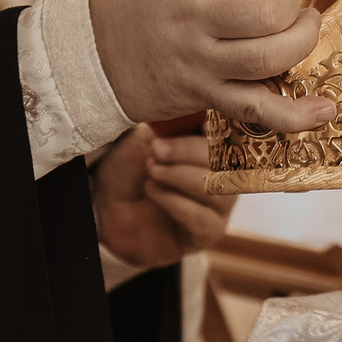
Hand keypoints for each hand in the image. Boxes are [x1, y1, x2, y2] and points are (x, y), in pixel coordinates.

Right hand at [89, 0, 338, 133]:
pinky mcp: (204, 97)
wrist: (86, 57)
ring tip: (302, 30)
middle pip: (266, 11)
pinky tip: (325, 110)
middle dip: (293, 4)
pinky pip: (257, 109)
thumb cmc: (132, 2)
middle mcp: (191, 20)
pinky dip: (297, 115)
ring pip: (269, 56)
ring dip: (301, 41)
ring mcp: (199, 63)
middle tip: (289, 3)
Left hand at [93, 125, 233, 269]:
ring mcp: (220, 206)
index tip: (199, 121)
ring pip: (219, 189)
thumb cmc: (131, 168)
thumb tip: (199, 108)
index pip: (236, 133)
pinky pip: (202, 217)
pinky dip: (174, 200)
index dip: (223, 127)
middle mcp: (227, 175)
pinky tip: (152, 190)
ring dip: (180, 176)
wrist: (106, 207)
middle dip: (190, 151)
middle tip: (157, 148)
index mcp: (218, 145)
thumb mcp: (149, 136)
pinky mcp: (207, 233)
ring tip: (152, 169)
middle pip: (230, 162)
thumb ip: (176, 124)